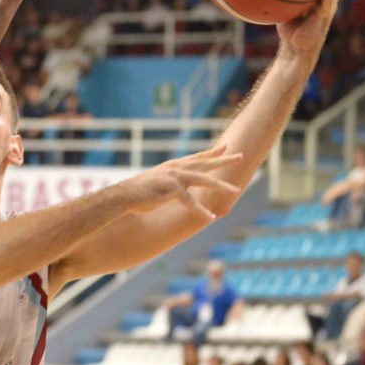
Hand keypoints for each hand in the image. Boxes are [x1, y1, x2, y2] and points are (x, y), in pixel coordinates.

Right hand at [125, 145, 242, 219]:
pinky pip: (190, 201)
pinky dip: (201, 211)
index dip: (212, 152)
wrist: (124, 195)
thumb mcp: (157, 182)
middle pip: (205, 163)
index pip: (197, 157)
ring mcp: (174, 178)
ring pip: (203, 181)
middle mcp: (176, 168)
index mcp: (173, 166)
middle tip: (240, 155)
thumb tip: (175, 187)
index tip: (226, 147)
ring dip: (221, 186)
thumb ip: (169, 181)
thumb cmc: (138, 192)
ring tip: (236, 191)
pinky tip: (211, 217)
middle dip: (224, 160)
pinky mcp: (170, 190)